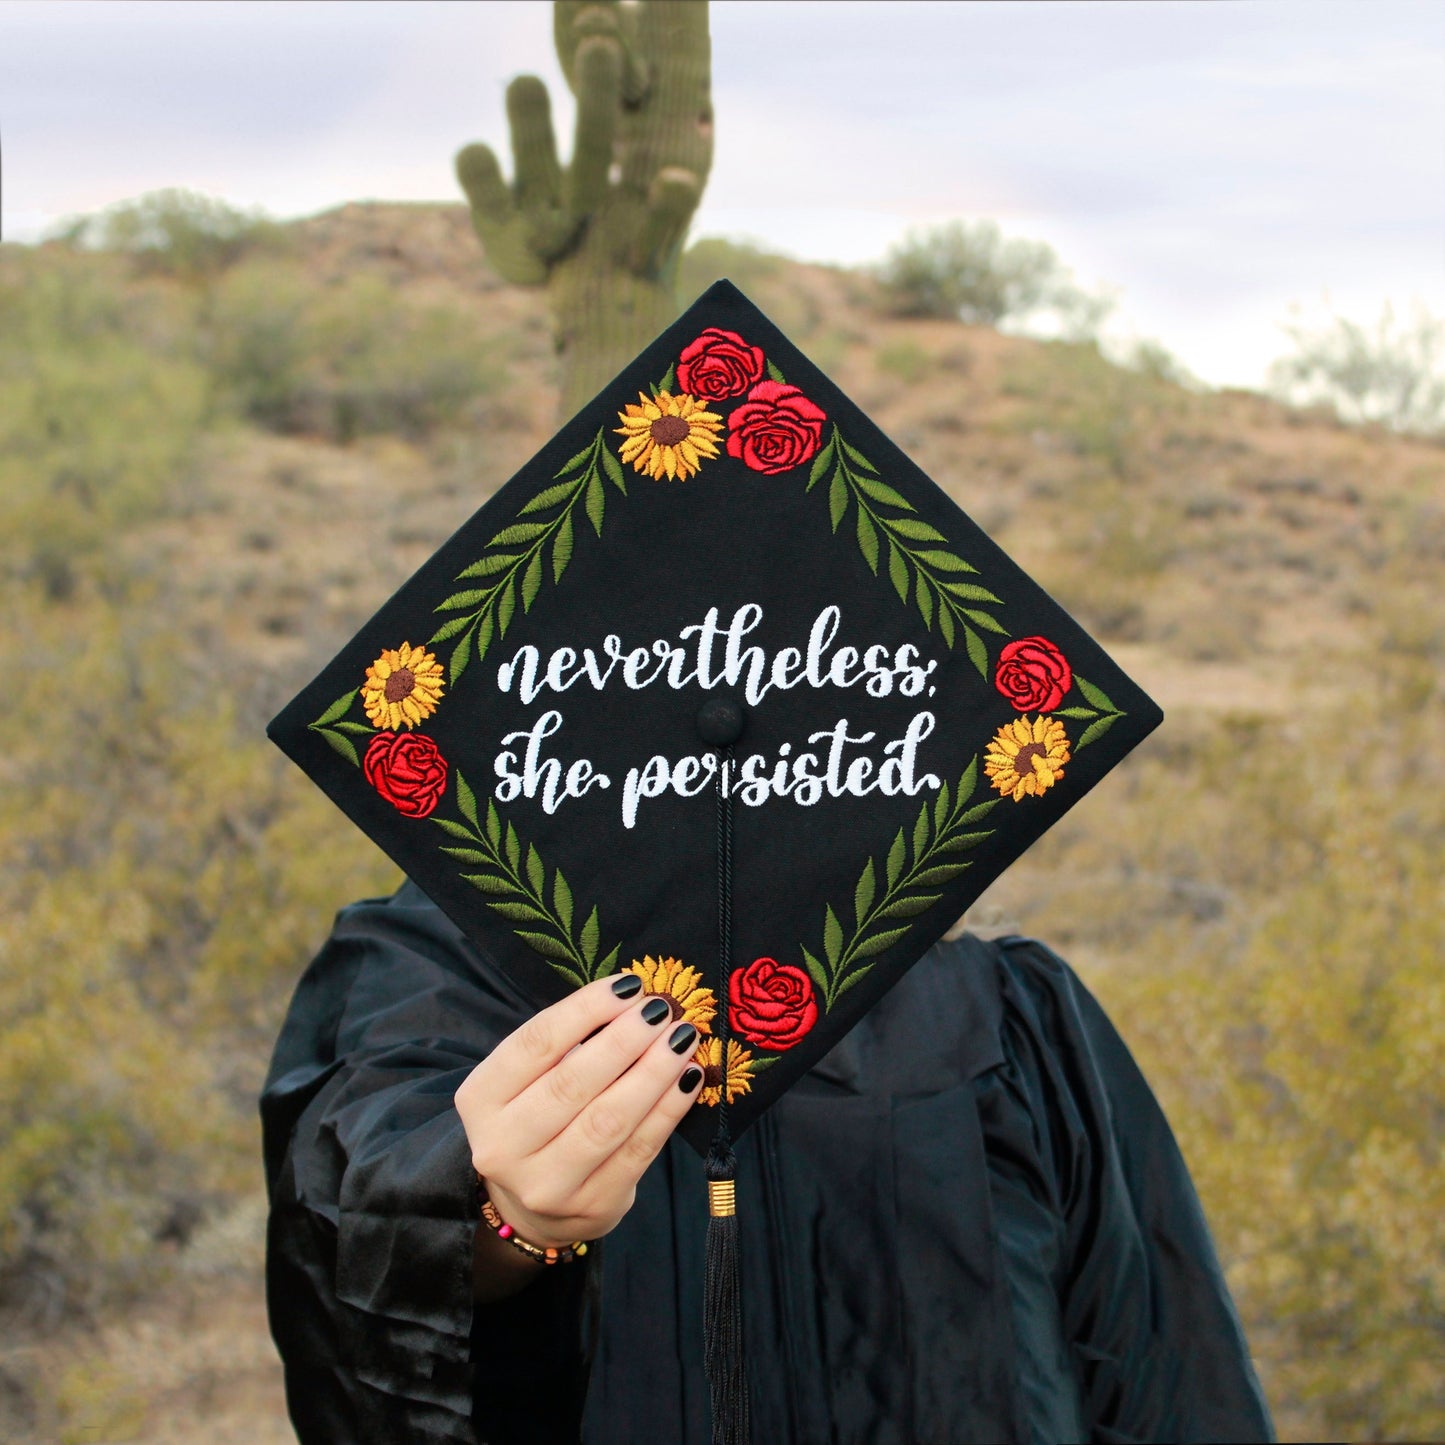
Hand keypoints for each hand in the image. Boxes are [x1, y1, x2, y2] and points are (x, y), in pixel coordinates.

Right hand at [455, 973, 702, 1278]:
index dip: (585, 1010)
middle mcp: (503, 1145)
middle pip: (571, 1083)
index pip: (535, 1044)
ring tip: (681, 1039)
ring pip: (608, 1120)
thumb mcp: (531, 1080)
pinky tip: (688, 1079)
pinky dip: (668, 1110)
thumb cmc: (538, 1119)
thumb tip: (635, 1002)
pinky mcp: (593, 1206)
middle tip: (661, 1010)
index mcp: (481, 1098)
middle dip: (624, 1041)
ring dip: (652, 1073)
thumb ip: (570, 1044)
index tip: (628, 985)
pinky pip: (639, 1151)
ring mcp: (546, 1184)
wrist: (533, 1207)